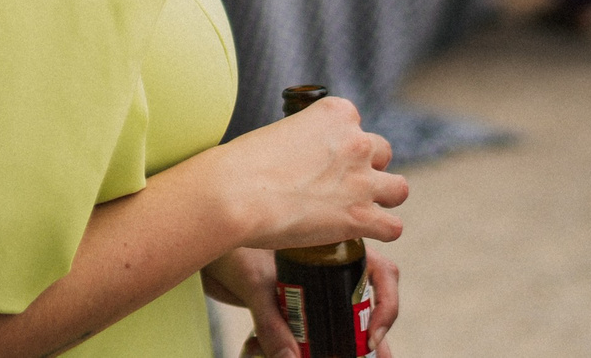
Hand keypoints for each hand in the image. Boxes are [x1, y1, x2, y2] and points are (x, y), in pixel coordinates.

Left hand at [205, 245, 402, 356]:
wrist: (203, 244)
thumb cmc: (232, 245)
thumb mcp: (254, 282)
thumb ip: (271, 323)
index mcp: (335, 246)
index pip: (382, 274)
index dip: (386, 306)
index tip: (372, 338)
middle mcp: (331, 268)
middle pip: (367, 307)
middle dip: (371, 340)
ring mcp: (315, 287)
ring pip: (340, 324)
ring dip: (337, 346)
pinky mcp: (294, 306)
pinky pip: (309, 332)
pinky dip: (298, 348)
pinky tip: (268, 352)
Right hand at [220, 95, 406, 251]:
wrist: (235, 194)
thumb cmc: (243, 165)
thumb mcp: (279, 132)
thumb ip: (301, 140)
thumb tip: (299, 161)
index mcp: (336, 113)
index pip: (357, 125)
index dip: (344, 146)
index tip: (327, 161)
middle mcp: (356, 141)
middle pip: (382, 152)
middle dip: (367, 168)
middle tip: (342, 186)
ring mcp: (361, 179)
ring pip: (399, 188)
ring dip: (383, 198)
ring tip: (360, 209)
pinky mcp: (360, 216)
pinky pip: (393, 227)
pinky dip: (382, 232)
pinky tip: (365, 234)